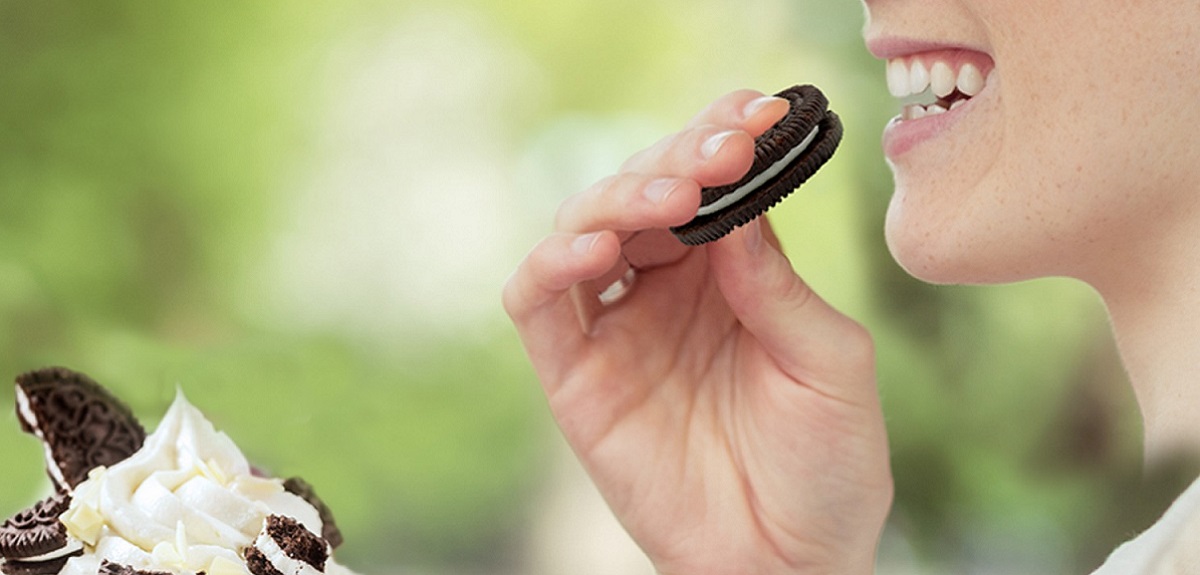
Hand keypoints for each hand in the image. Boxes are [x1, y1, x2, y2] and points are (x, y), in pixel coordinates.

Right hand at [504, 90, 892, 574]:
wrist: (789, 561)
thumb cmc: (827, 465)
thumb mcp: (830, 363)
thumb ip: (777, 285)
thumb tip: (734, 208)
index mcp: (730, 275)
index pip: (706, 185)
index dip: (716, 141)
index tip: (748, 117)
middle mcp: (666, 290)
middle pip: (640, 194)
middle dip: (673, 162)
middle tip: (714, 157)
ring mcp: (617, 330)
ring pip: (582, 230)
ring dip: (615, 199)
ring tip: (669, 200)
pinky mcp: (576, 376)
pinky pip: (539, 304)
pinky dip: (550, 264)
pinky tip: (592, 247)